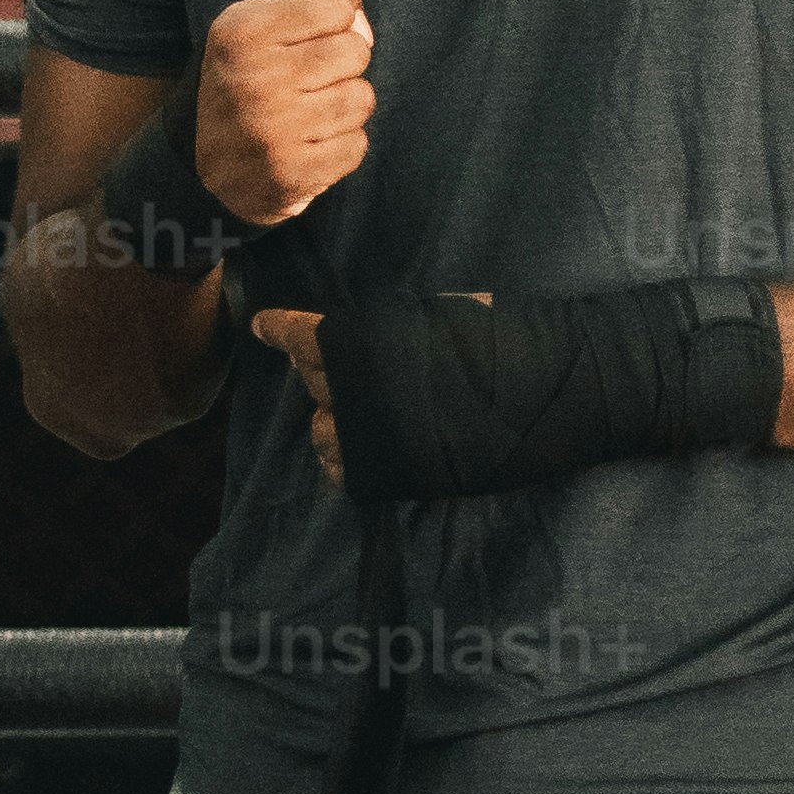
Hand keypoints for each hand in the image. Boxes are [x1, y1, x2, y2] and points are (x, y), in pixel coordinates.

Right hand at [195, 0, 372, 226]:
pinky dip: (340, 146)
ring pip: (362, 99)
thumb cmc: (247, 77)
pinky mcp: (291, 174)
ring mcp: (273, 131)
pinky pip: (356, 145)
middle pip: (356, 51)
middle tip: (304, 81)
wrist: (202, 164)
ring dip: (343, 107)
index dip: (331, 21)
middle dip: (341, 64)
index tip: (301, 40)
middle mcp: (253, 79)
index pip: (337, 6)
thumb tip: (362, 23)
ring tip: (305, 114)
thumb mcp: (261, 21)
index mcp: (241, 32)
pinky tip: (307, 145)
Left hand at [251, 293, 489, 494]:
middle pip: (313, 378)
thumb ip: (389, 330)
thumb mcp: (435, 317)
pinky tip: (366, 449)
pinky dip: (347, 457)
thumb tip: (364, 336)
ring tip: (361, 414)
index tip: (261, 326)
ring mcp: (360, 437)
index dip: (278, 329)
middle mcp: (350, 389)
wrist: (532, 404)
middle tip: (348, 367)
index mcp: (360, 343)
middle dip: (323, 370)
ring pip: (323, 428)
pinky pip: (340, 468)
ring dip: (335, 417)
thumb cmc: (492, 346)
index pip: (301, 335)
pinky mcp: (377, 476)